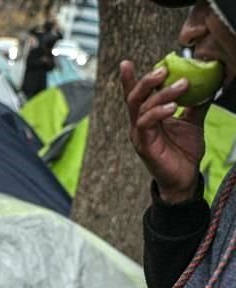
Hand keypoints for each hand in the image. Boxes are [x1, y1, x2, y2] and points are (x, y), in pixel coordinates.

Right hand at [121, 60, 208, 202]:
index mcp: (147, 117)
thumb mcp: (193, 122)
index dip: (129, 79)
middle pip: (134, 97)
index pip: (136, 95)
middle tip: (164, 69)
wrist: (184, 177)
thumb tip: (208, 84)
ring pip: (141, 108)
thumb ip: (195, 104)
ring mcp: (140, 135)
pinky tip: (173, 108)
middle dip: (147, 81)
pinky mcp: (144, 146)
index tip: (125, 62)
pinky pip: (146, 124)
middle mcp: (139, 124)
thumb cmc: (184, 151)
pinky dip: (158, 113)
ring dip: (161, 94)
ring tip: (182, 85)